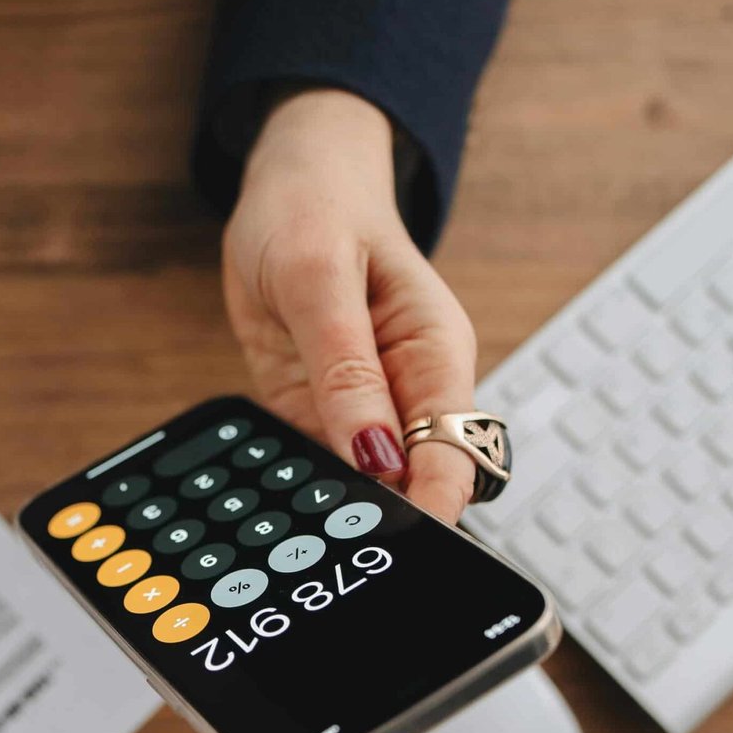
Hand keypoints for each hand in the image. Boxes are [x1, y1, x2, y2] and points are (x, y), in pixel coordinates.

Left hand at [222, 88, 478, 523]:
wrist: (290, 187)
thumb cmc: (317, 211)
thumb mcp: (319, 281)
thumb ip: (347, 371)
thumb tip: (376, 456)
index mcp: (436, 353)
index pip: (455, 451)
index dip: (433, 504)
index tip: (399, 540)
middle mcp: (407, 389)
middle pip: (412, 480)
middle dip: (380, 515)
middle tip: (337, 544)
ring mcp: (361, 405)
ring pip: (360, 481)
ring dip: (332, 504)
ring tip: (300, 528)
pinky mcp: (316, 411)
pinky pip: (312, 462)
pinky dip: (295, 479)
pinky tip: (277, 496)